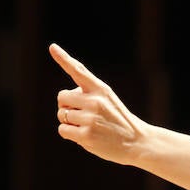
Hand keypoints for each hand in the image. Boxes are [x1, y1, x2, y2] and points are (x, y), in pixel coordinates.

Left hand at [49, 43, 150, 164]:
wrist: (136, 142)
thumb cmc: (118, 120)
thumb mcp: (109, 100)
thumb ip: (88, 94)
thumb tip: (63, 98)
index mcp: (101, 89)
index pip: (79, 71)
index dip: (63, 59)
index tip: (53, 47)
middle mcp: (95, 101)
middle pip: (62, 97)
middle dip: (66, 106)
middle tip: (80, 114)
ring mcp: (91, 118)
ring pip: (61, 115)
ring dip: (69, 121)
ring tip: (87, 126)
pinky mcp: (87, 135)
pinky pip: (63, 130)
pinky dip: (69, 133)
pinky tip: (84, 136)